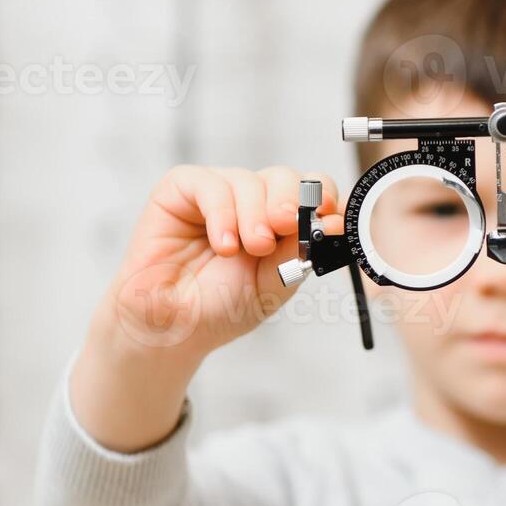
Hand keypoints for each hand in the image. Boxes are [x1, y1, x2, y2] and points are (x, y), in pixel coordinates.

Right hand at [71, 164, 339, 452]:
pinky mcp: (180, 191)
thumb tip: (334, 222)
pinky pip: (209, 184)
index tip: (329, 213)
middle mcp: (251, 203)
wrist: (171, 327)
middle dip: (288, 202)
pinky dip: (222, 212)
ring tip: (246, 250)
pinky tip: (223, 244)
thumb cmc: (219, 308)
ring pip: (249, 180)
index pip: (311, 191)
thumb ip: (299, 251)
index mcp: (279, 223)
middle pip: (283, 177)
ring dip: (253, 215)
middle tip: (283, 228)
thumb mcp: (272, 283)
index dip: (323, 194)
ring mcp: (217, 194)